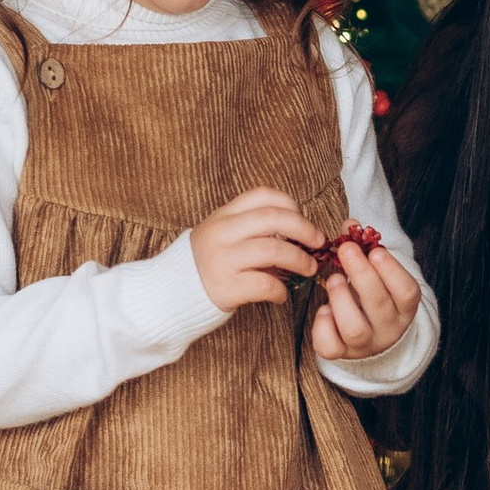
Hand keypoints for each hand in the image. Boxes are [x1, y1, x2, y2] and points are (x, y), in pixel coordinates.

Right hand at [188, 185, 323, 316]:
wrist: (171, 295)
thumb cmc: (207, 264)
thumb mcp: (222, 236)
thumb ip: (252, 229)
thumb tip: (300, 233)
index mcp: (222, 215)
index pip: (263, 195)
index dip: (291, 205)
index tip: (303, 219)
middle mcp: (221, 233)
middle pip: (274, 218)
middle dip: (304, 229)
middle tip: (318, 242)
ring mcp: (222, 260)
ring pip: (274, 250)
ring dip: (300, 260)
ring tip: (308, 268)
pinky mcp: (225, 287)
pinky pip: (265, 284)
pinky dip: (281, 290)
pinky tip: (281, 294)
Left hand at [310, 234, 423, 364]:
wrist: (373, 335)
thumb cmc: (375, 295)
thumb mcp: (378, 273)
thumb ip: (365, 248)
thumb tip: (351, 224)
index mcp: (404, 306)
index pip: (406, 291)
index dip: (392, 271)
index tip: (375, 251)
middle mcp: (388, 327)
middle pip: (378, 304)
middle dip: (360, 273)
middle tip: (346, 249)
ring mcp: (365, 343)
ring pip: (354, 328)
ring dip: (341, 298)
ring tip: (333, 279)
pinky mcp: (342, 353)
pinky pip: (330, 346)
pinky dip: (323, 326)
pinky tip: (322, 309)